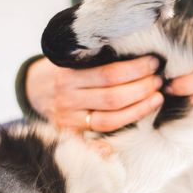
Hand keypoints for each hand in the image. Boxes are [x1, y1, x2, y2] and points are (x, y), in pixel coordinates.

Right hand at [26, 56, 163, 131]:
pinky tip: (135, 130)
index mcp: (67, 75)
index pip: (108, 74)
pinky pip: (94, 141)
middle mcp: (67, 98)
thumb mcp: (71, 57)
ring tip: (157, 97)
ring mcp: (69, 119)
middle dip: (141, 89)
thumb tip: (133, 50)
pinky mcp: (71, 134)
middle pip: (112, 98)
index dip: (135, 70)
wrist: (34, 89)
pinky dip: (111, 142)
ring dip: (138, 109)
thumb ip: (94, 56)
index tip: (153, 62)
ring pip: (110, 119)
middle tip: (159, 81)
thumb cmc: (62, 70)